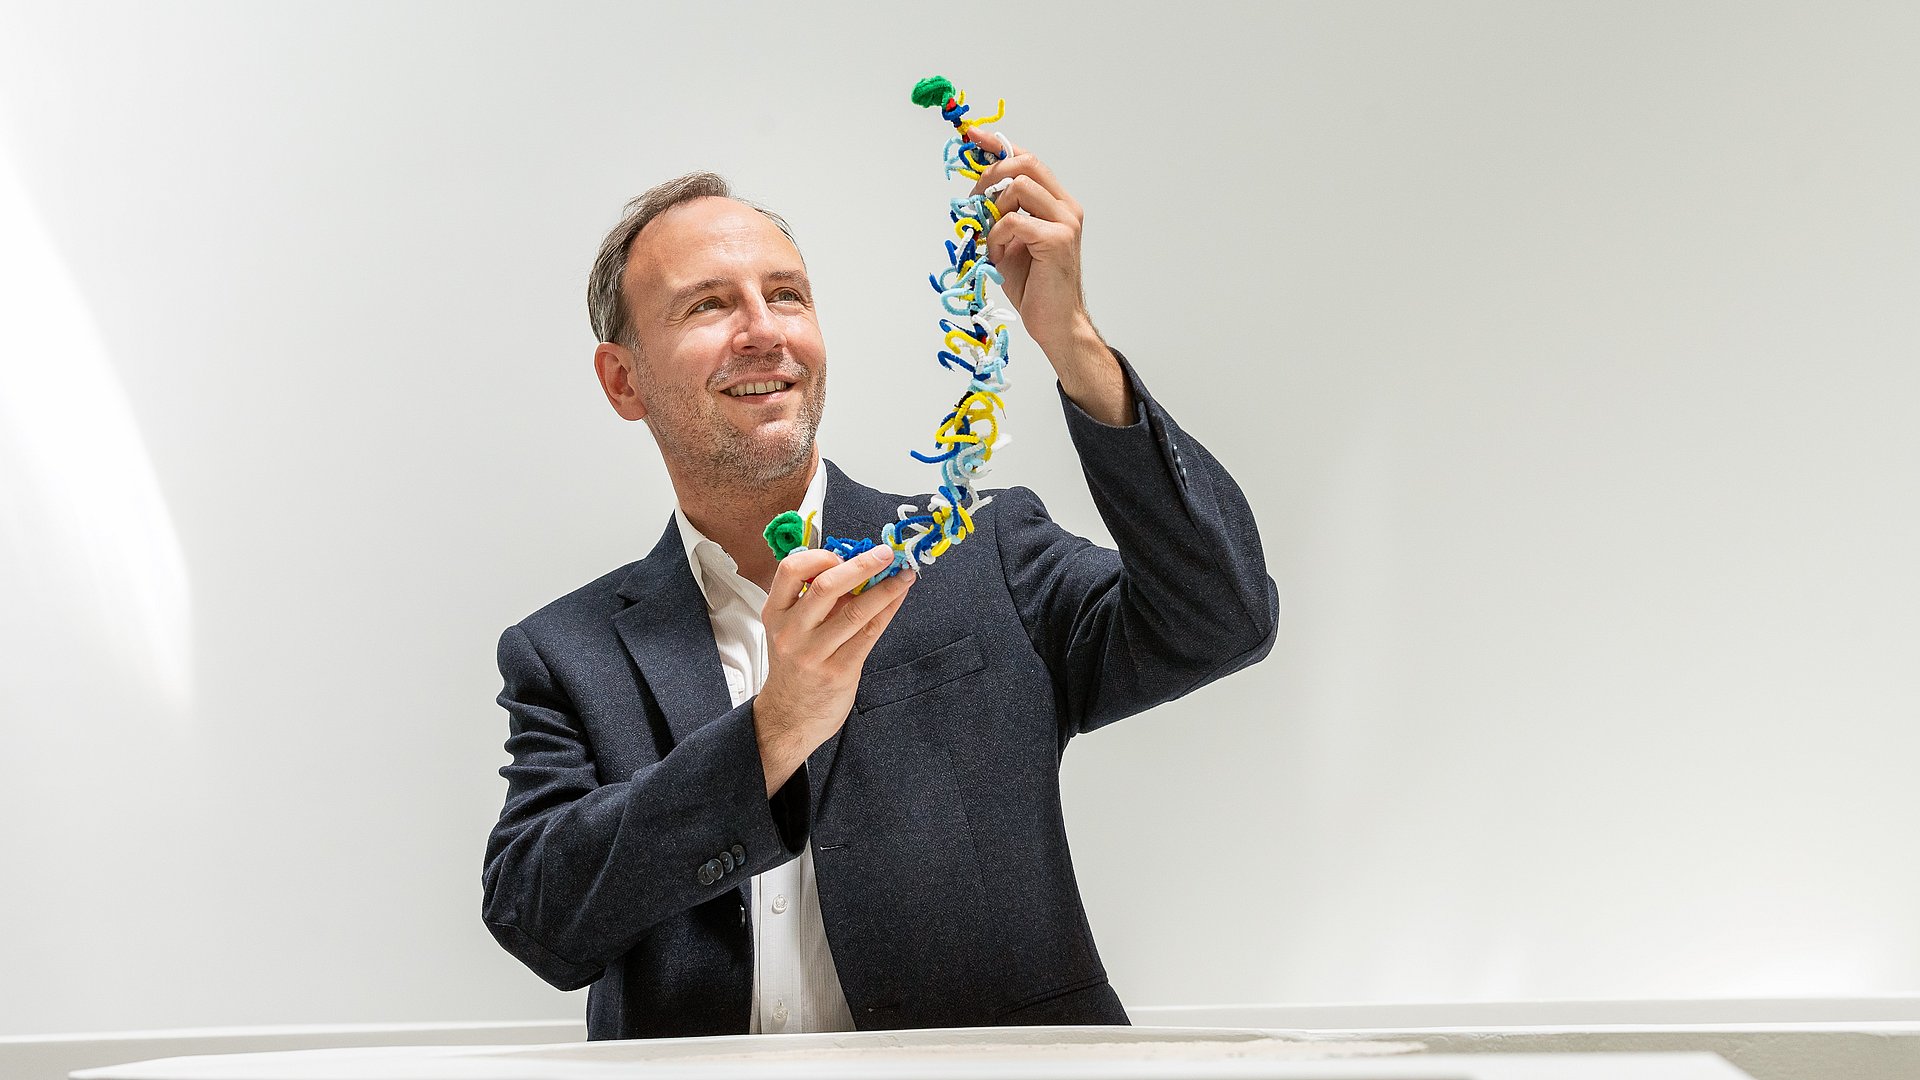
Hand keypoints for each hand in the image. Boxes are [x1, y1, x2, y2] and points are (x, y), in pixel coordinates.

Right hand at [753, 545, 912, 796]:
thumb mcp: (790, 630)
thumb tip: (856, 567)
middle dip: (861, 564)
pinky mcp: (838, 670)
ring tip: (904, 574)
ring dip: (884, 588)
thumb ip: (814, 601)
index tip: (843, 553)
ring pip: (854, 611)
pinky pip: (868, 633)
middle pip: (825, 586)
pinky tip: (898, 598)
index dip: (820, 556)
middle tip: (885, 553)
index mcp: (775, 613)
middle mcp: (791, 632)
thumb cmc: (795, 668)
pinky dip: (887, 610)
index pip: (790, 570)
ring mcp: (814, 653)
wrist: (789, 717)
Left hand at [964, 131, 1090, 355]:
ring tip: (991, 241)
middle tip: (973, 199)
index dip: (999, 145)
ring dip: (993, 211)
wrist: (1056, 323)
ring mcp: (1065, 222)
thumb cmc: (1034, 287)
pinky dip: (996, 236)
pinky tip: (997, 256)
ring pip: (1019, 188)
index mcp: (1057, 204)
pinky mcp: (1056, 240)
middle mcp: (1066, 207)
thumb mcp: (1010, 242)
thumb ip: (1000, 214)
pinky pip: (1013, 221)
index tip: (972, 137)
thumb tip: (976, 192)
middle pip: (1026, 163)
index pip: (1028, 160)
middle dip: (991, 173)